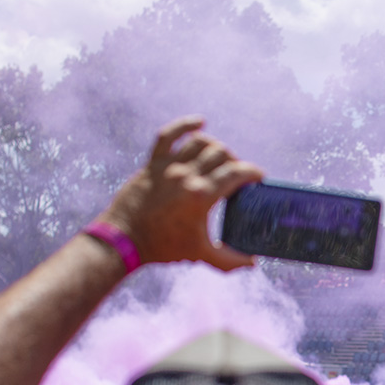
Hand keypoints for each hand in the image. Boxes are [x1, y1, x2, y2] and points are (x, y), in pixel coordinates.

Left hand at [98, 116, 263, 270]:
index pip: (236, 172)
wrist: (125, 240)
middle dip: (235, 161)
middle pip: (221, 154)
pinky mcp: (153, 163)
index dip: (253, 172)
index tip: (259, 177)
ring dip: (216, 147)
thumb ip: (229, 260)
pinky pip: (168, 135)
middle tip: (237, 176)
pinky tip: (199, 122)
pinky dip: (185, 125)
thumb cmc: (164, 247)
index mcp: (202, 195)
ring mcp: (168, 166)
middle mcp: (186, 175)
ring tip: (221, 159)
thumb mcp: (201, 255)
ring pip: (200, 142)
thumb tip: (252, 263)